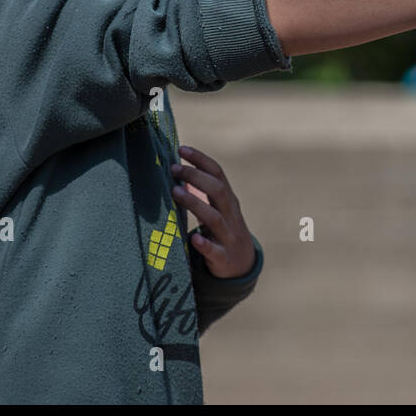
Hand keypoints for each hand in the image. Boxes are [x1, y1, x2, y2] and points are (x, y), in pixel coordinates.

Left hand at [170, 145, 255, 278]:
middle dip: (196, 177)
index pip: (218, 174)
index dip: (201, 160)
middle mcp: (230, 215)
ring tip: (175, 192)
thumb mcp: (217, 208)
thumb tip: (177, 167)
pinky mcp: (223, 258)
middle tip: (174, 168)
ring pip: (214, 217)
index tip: (182, 149)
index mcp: (228, 200)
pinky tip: (194, 238)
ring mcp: (228, 236)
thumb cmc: (222, 230)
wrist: (242, 265)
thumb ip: (202, 190)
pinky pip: (215, 251)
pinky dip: (205, 244)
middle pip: (218, 191)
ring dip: (195, 203)